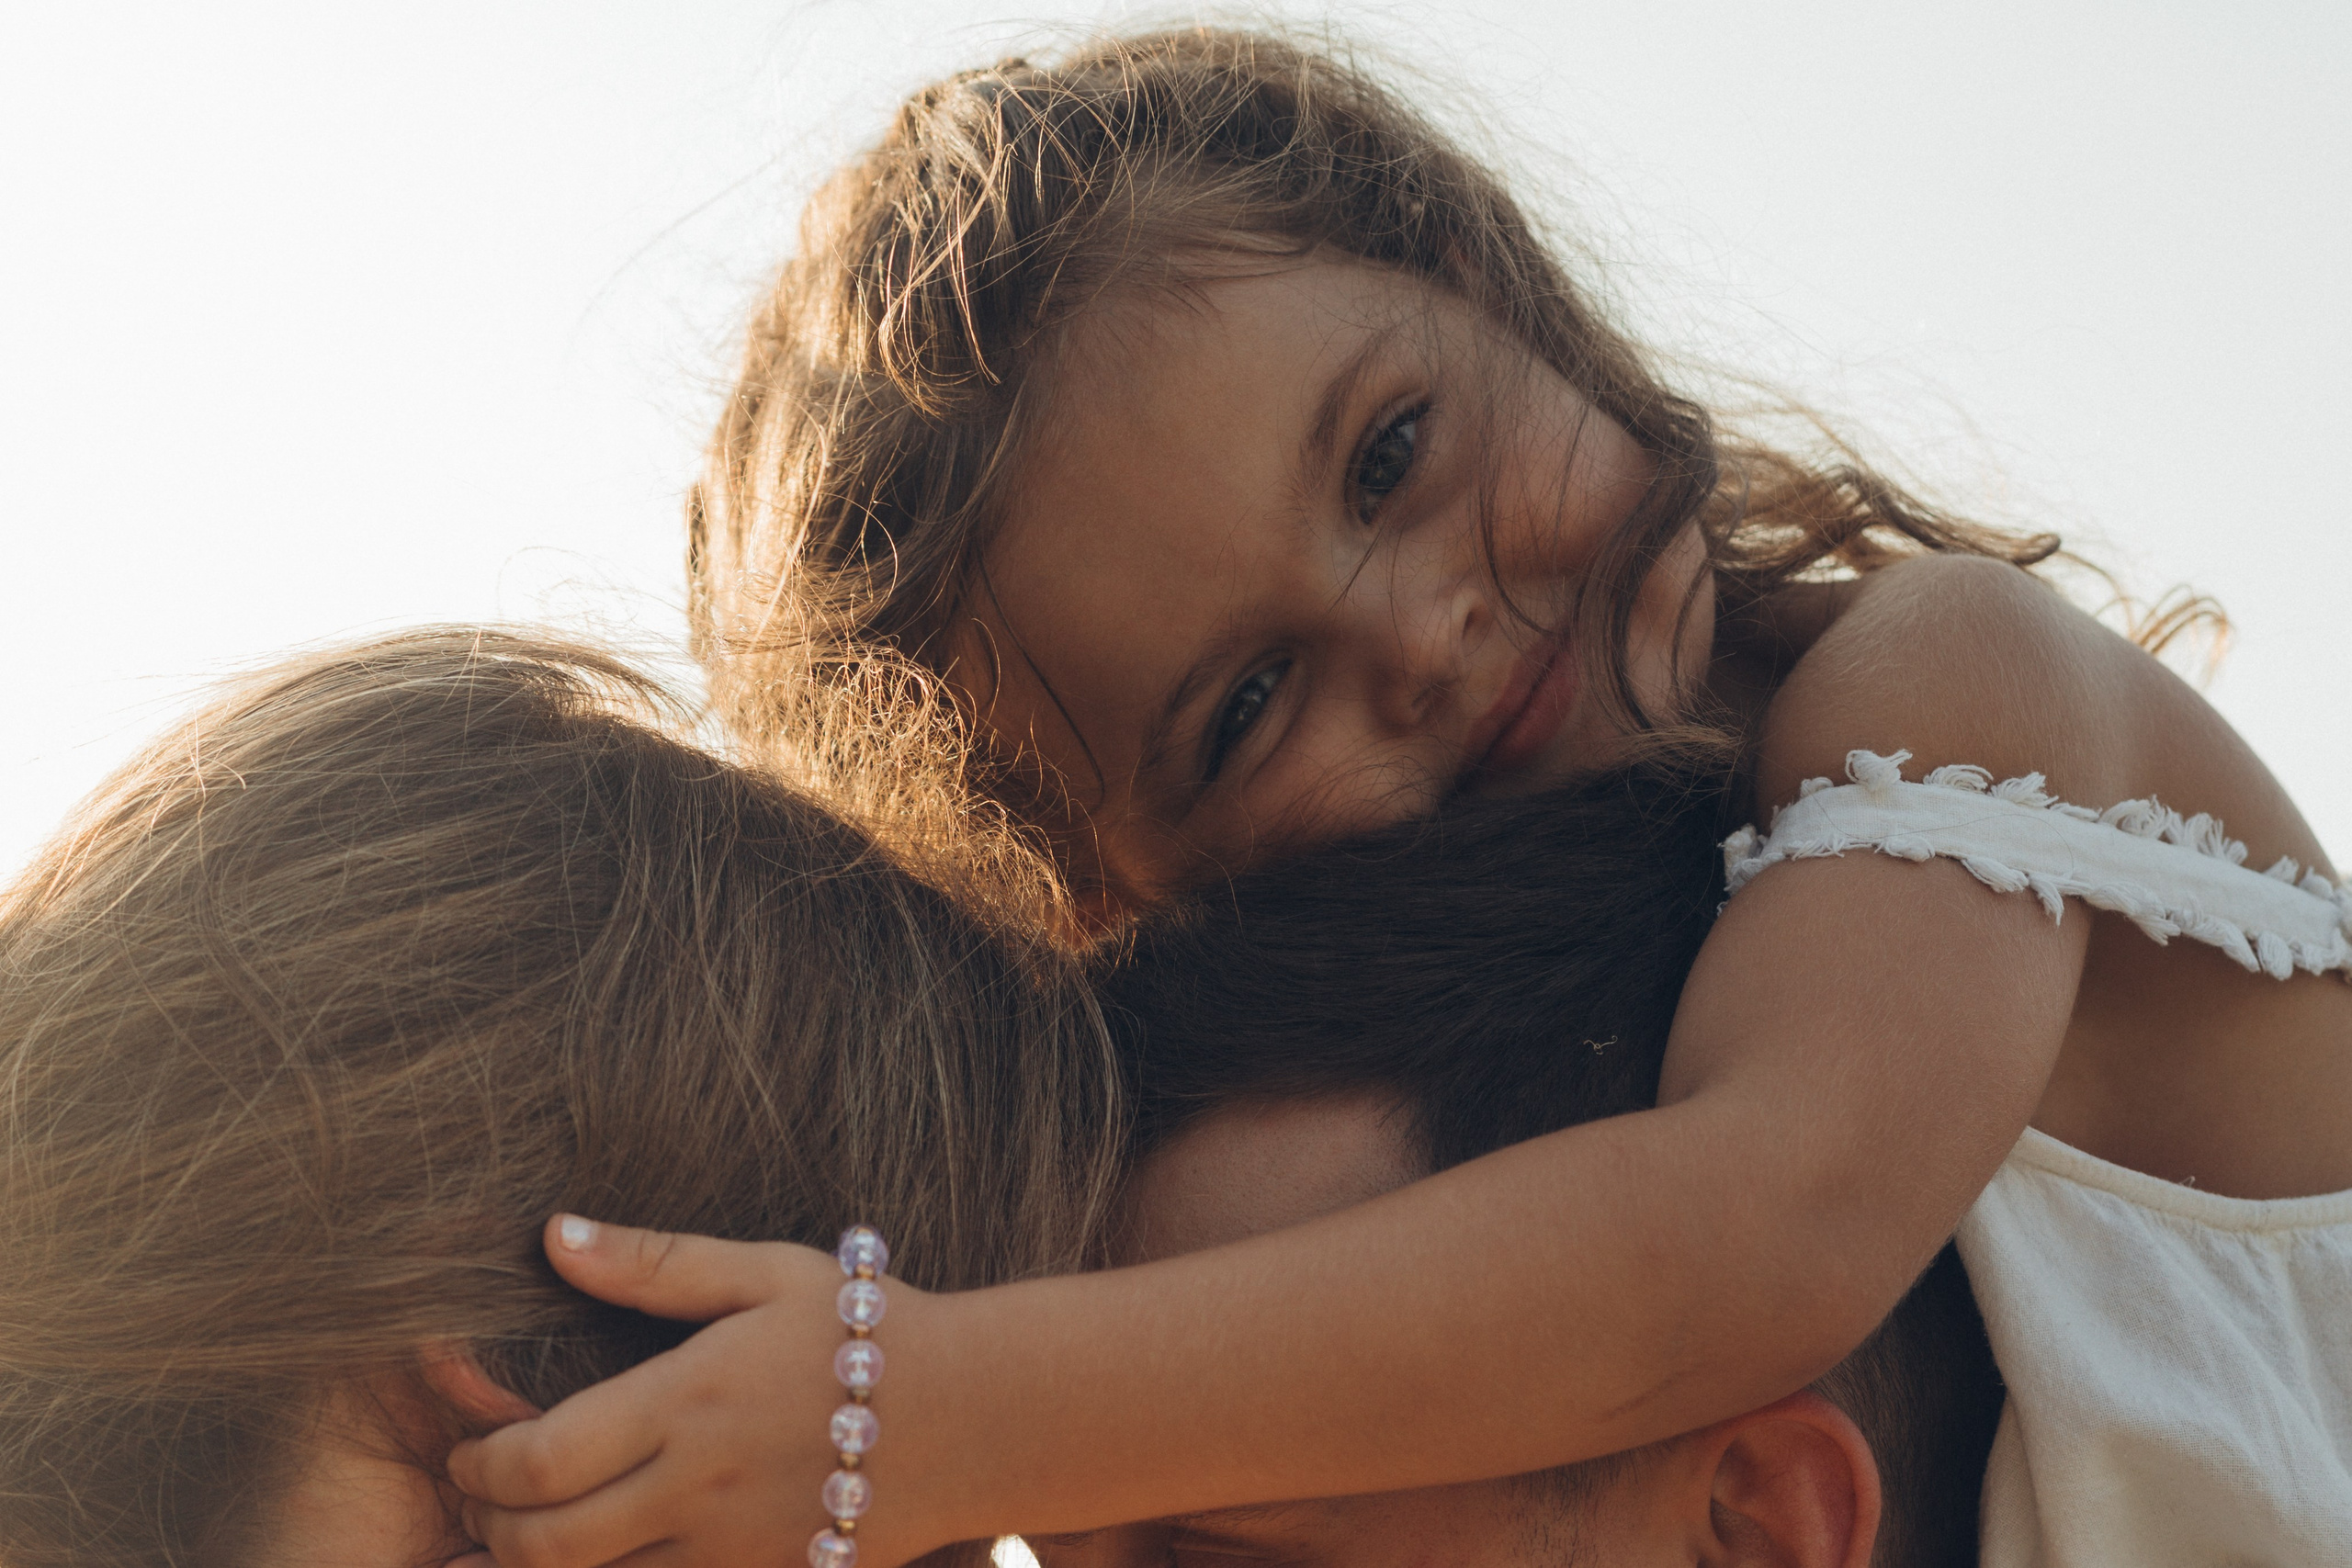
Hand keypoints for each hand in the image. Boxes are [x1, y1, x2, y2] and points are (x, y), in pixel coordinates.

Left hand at [448, 1215, 930, 1567]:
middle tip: (476, 1504)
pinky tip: (600, 1560)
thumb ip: (653, 1262)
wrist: (977, 1414)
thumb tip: (554, 1234)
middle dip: (490, 1529)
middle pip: (549, 1544)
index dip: (480, 1466)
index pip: (542, 1460)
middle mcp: (701, 1487)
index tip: (464, 1453)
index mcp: (689, 1400)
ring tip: (519, 1539)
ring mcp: (733, 1551)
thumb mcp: (765, 1272)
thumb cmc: (866, 1328)